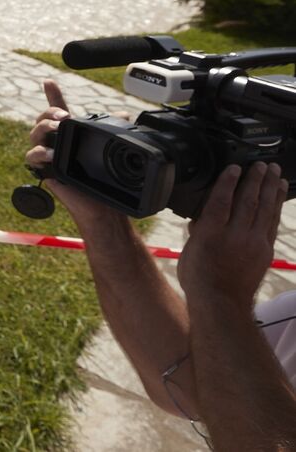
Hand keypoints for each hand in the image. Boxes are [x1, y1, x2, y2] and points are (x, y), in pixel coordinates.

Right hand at [26, 80, 125, 226]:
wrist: (101, 207)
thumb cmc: (104, 184)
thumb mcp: (110, 153)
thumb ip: (113, 132)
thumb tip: (124, 116)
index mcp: (71, 136)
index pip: (59, 112)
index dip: (53, 95)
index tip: (49, 81)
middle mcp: (56, 144)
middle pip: (43, 119)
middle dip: (49, 112)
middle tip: (63, 117)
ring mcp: (48, 156)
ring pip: (34, 133)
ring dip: (43, 128)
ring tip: (56, 129)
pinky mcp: (44, 170)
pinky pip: (31, 157)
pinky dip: (39, 153)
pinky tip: (50, 154)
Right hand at [178, 162, 288, 311]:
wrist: (221, 304)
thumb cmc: (199, 279)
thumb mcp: (189, 251)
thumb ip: (198, 231)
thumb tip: (200, 218)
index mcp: (210, 233)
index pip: (221, 200)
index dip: (228, 182)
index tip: (234, 167)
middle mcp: (234, 235)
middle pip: (248, 201)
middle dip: (255, 180)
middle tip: (261, 165)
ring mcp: (253, 243)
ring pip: (264, 209)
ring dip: (270, 189)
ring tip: (275, 173)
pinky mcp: (265, 250)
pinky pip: (272, 223)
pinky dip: (275, 207)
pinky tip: (279, 196)